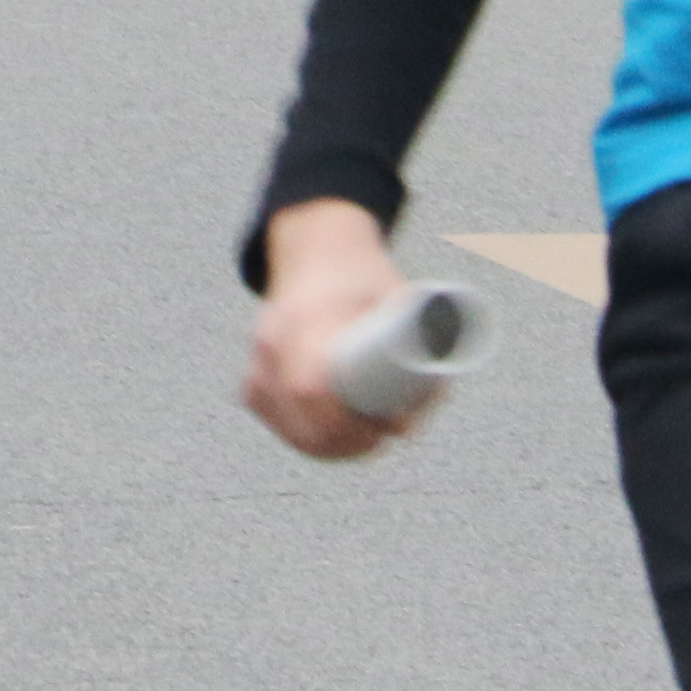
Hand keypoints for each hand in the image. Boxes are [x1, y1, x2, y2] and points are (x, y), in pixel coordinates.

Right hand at [243, 199, 426, 460]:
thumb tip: (436, 394)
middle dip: (345, 442)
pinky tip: (327, 442)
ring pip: (287, 425)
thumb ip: (424, 336)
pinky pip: (273, 416)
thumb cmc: (361, 273)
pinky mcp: (254, 373)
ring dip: (326, 444)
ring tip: (364, 443)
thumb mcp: (395, 293)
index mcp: (305, 318)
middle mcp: (272, 341)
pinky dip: (300, 435)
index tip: (383, 427)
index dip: (346, 422)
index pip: (311, 388)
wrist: (315, 246)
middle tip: (383, 438)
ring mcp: (258, 358)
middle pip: (301, 419)